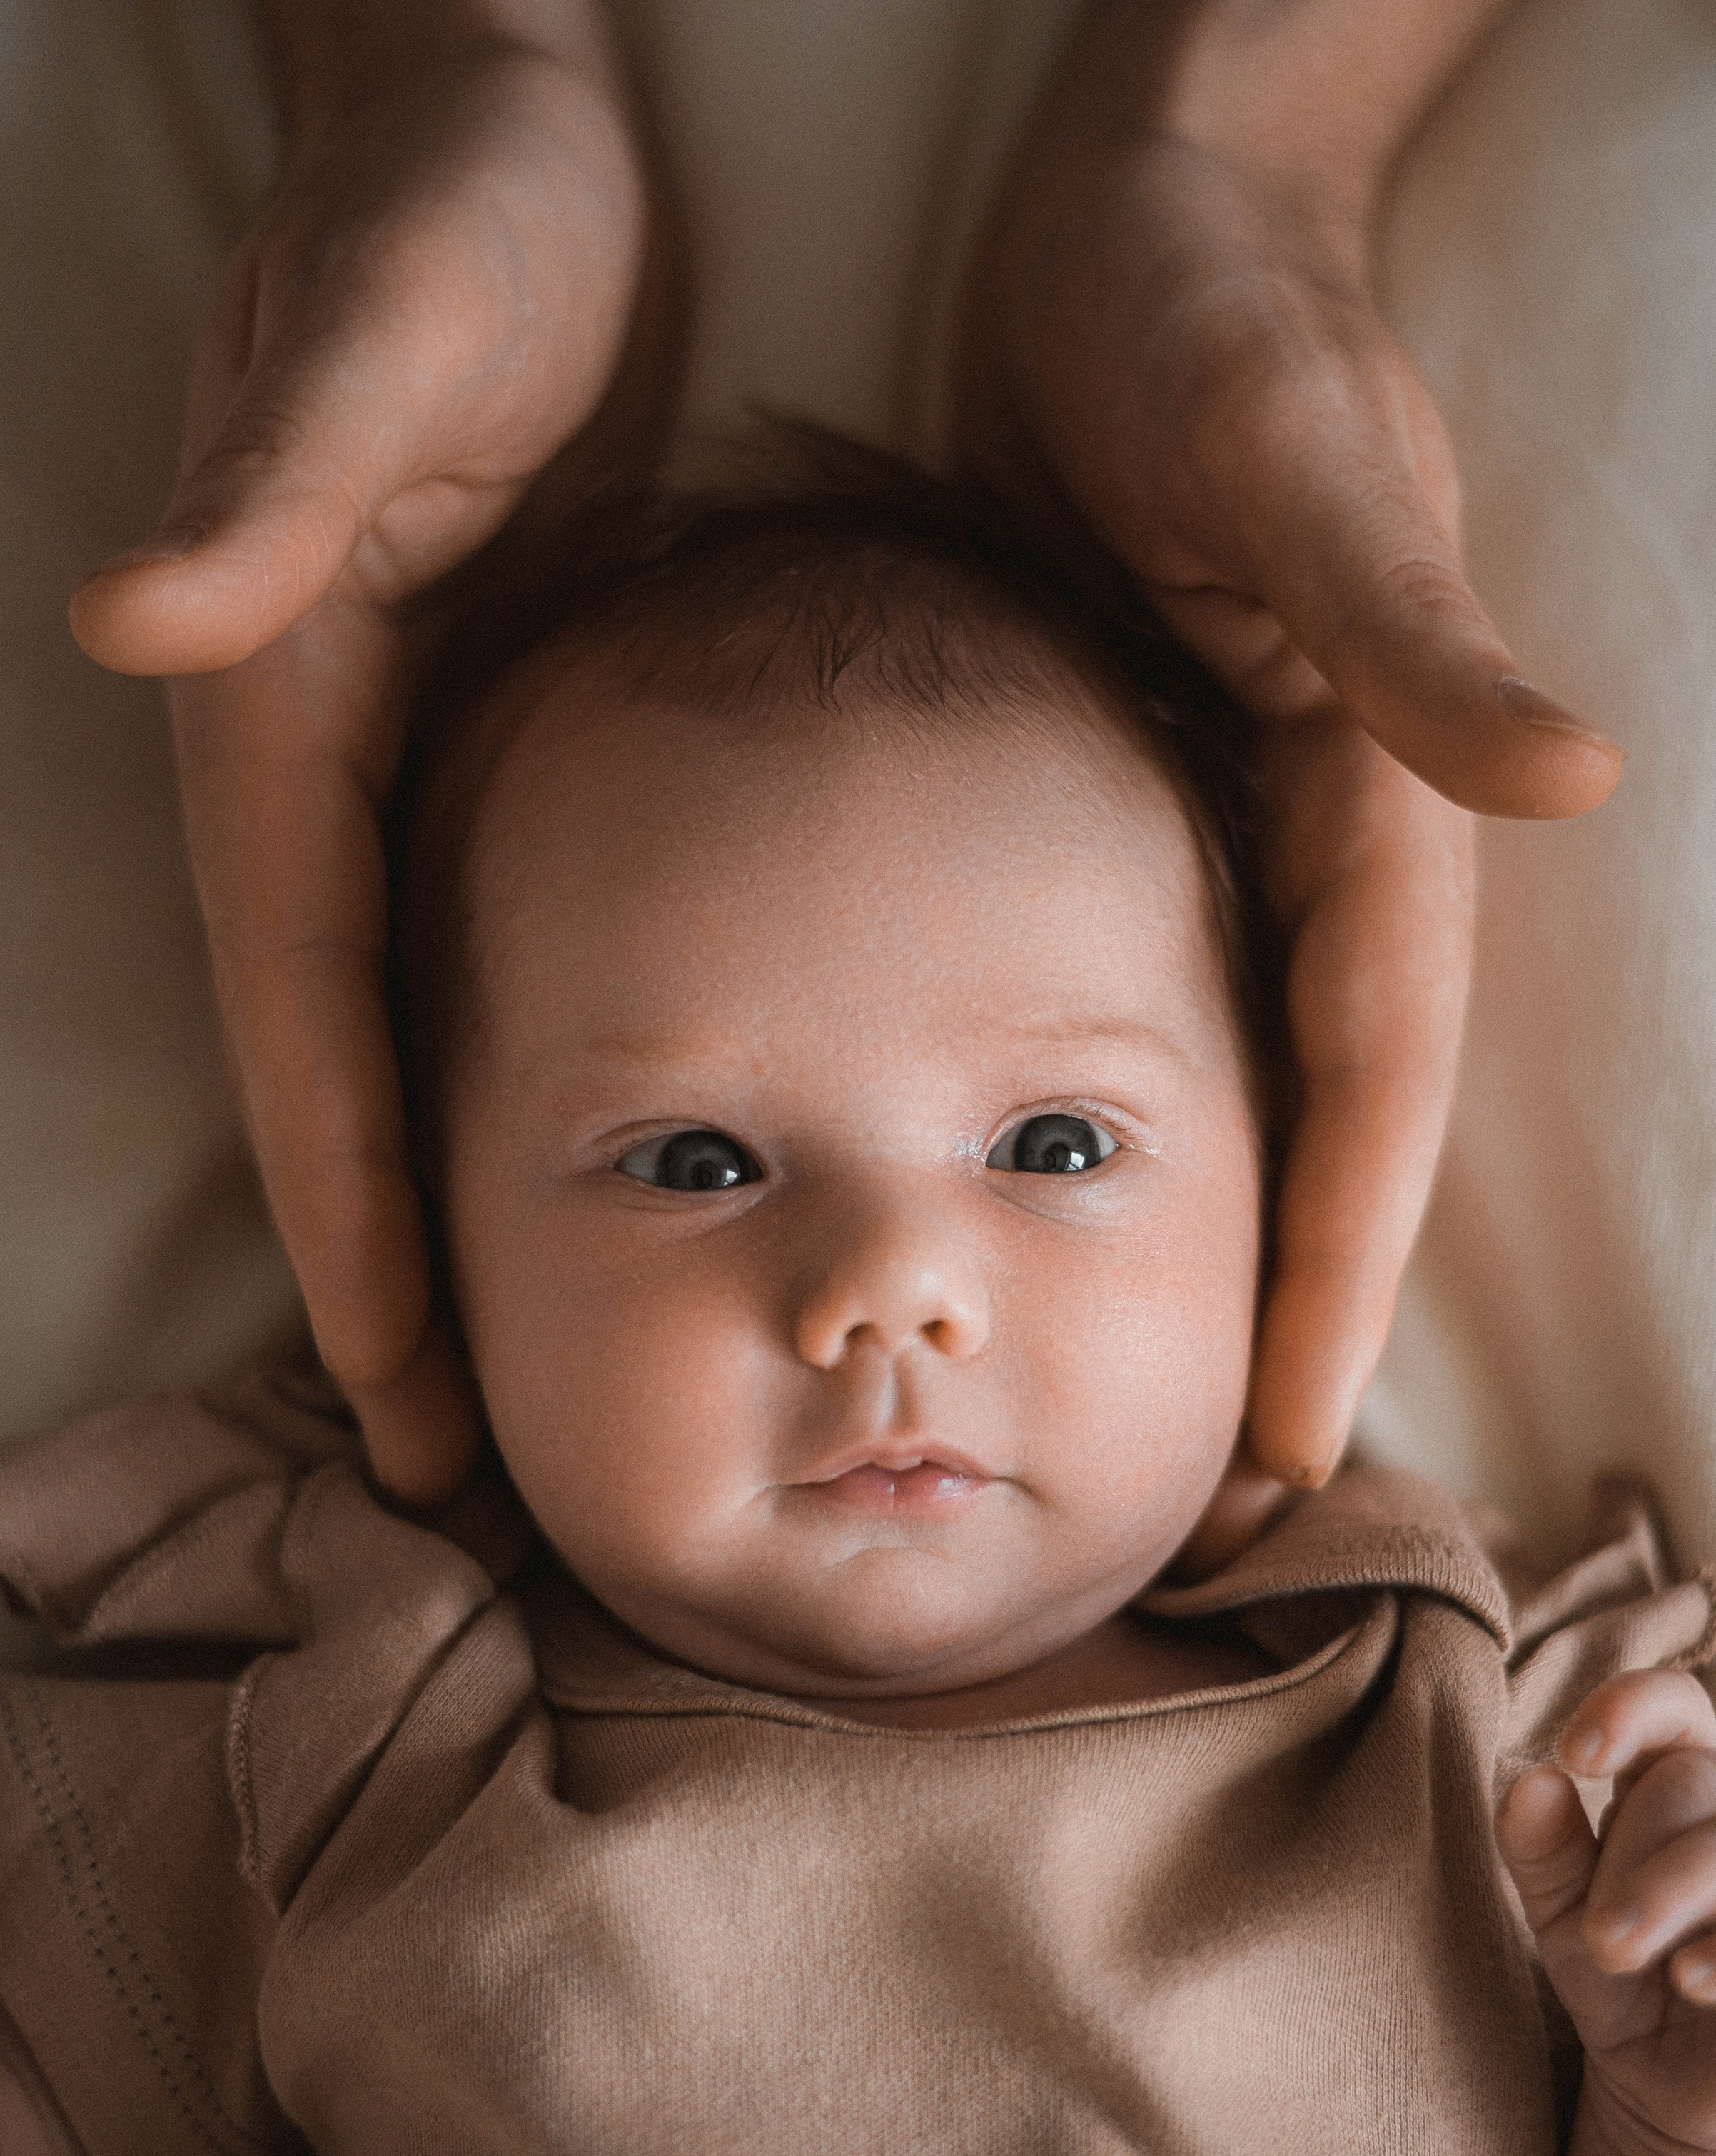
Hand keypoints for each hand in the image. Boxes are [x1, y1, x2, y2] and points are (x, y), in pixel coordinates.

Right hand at [67, 18, 665, 1497]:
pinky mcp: (481, 728)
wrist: (500, 114)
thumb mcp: (376, 322)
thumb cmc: (456, 206)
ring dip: (444, 1211)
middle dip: (391, 1272)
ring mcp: (403, 758)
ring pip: (412, 1039)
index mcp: (292, 720)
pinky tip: (575, 1178)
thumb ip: (277, 473)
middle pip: (350, 1075)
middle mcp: (329, 764)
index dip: (347, 1209)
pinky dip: (510, 1083)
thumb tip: (142, 618)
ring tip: (499, 1379)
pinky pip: (480, 953)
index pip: (311, 1019)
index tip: (397, 1379)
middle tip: (452, 1463)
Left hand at [960, 14, 1622, 1506]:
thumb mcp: (1291, 456)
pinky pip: (1145, 1008)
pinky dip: (1117, 1134)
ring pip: (1234, 1096)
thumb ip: (1412, 632)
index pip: (1367, 1088)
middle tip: (1211, 1512)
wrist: (1137, 214)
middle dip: (1278, 1324)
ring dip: (1202, 1258)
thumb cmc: (1204, 311)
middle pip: (1316, 1137)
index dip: (1336, 1274)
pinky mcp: (1149, 798)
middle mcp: (1319, 841)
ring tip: (1143, 1426)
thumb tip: (1574, 783)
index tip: (1292, 1446)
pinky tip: (1057, 1230)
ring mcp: (1234, 829)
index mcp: (1375, 801)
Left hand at [1501, 1672, 1715, 2155]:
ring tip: (1614, 1949)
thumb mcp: (1560, 1916)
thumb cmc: (1622, 1980)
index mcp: (1680, 1791)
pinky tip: (1691, 1979)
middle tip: (1592, 1934)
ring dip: (1675, 1891)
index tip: (1573, 1754)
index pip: (1678, 1706)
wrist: (1671, 2090)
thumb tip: (1530, 1779)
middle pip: (1703, 1779)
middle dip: (1634, 1851)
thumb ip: (1541, 1849)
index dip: (1631, 1706)